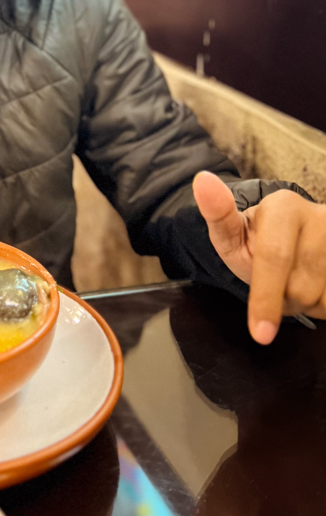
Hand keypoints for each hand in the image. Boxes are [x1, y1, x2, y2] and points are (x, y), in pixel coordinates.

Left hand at [194, 171, 325, 343]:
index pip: (274, 257)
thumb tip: (202, 181)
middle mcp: (320, 217)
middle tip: (275, 285)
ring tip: (298, 279)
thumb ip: (218, 214)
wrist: (301, 236)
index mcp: (284, 206)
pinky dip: (323, 303)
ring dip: (306, 303)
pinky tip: (318, 284)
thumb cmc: (260, 239)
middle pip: (297, 287)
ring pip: (321, 299)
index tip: (259, 335)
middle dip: (282, 300)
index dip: (265, 299)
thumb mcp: (234, 232)